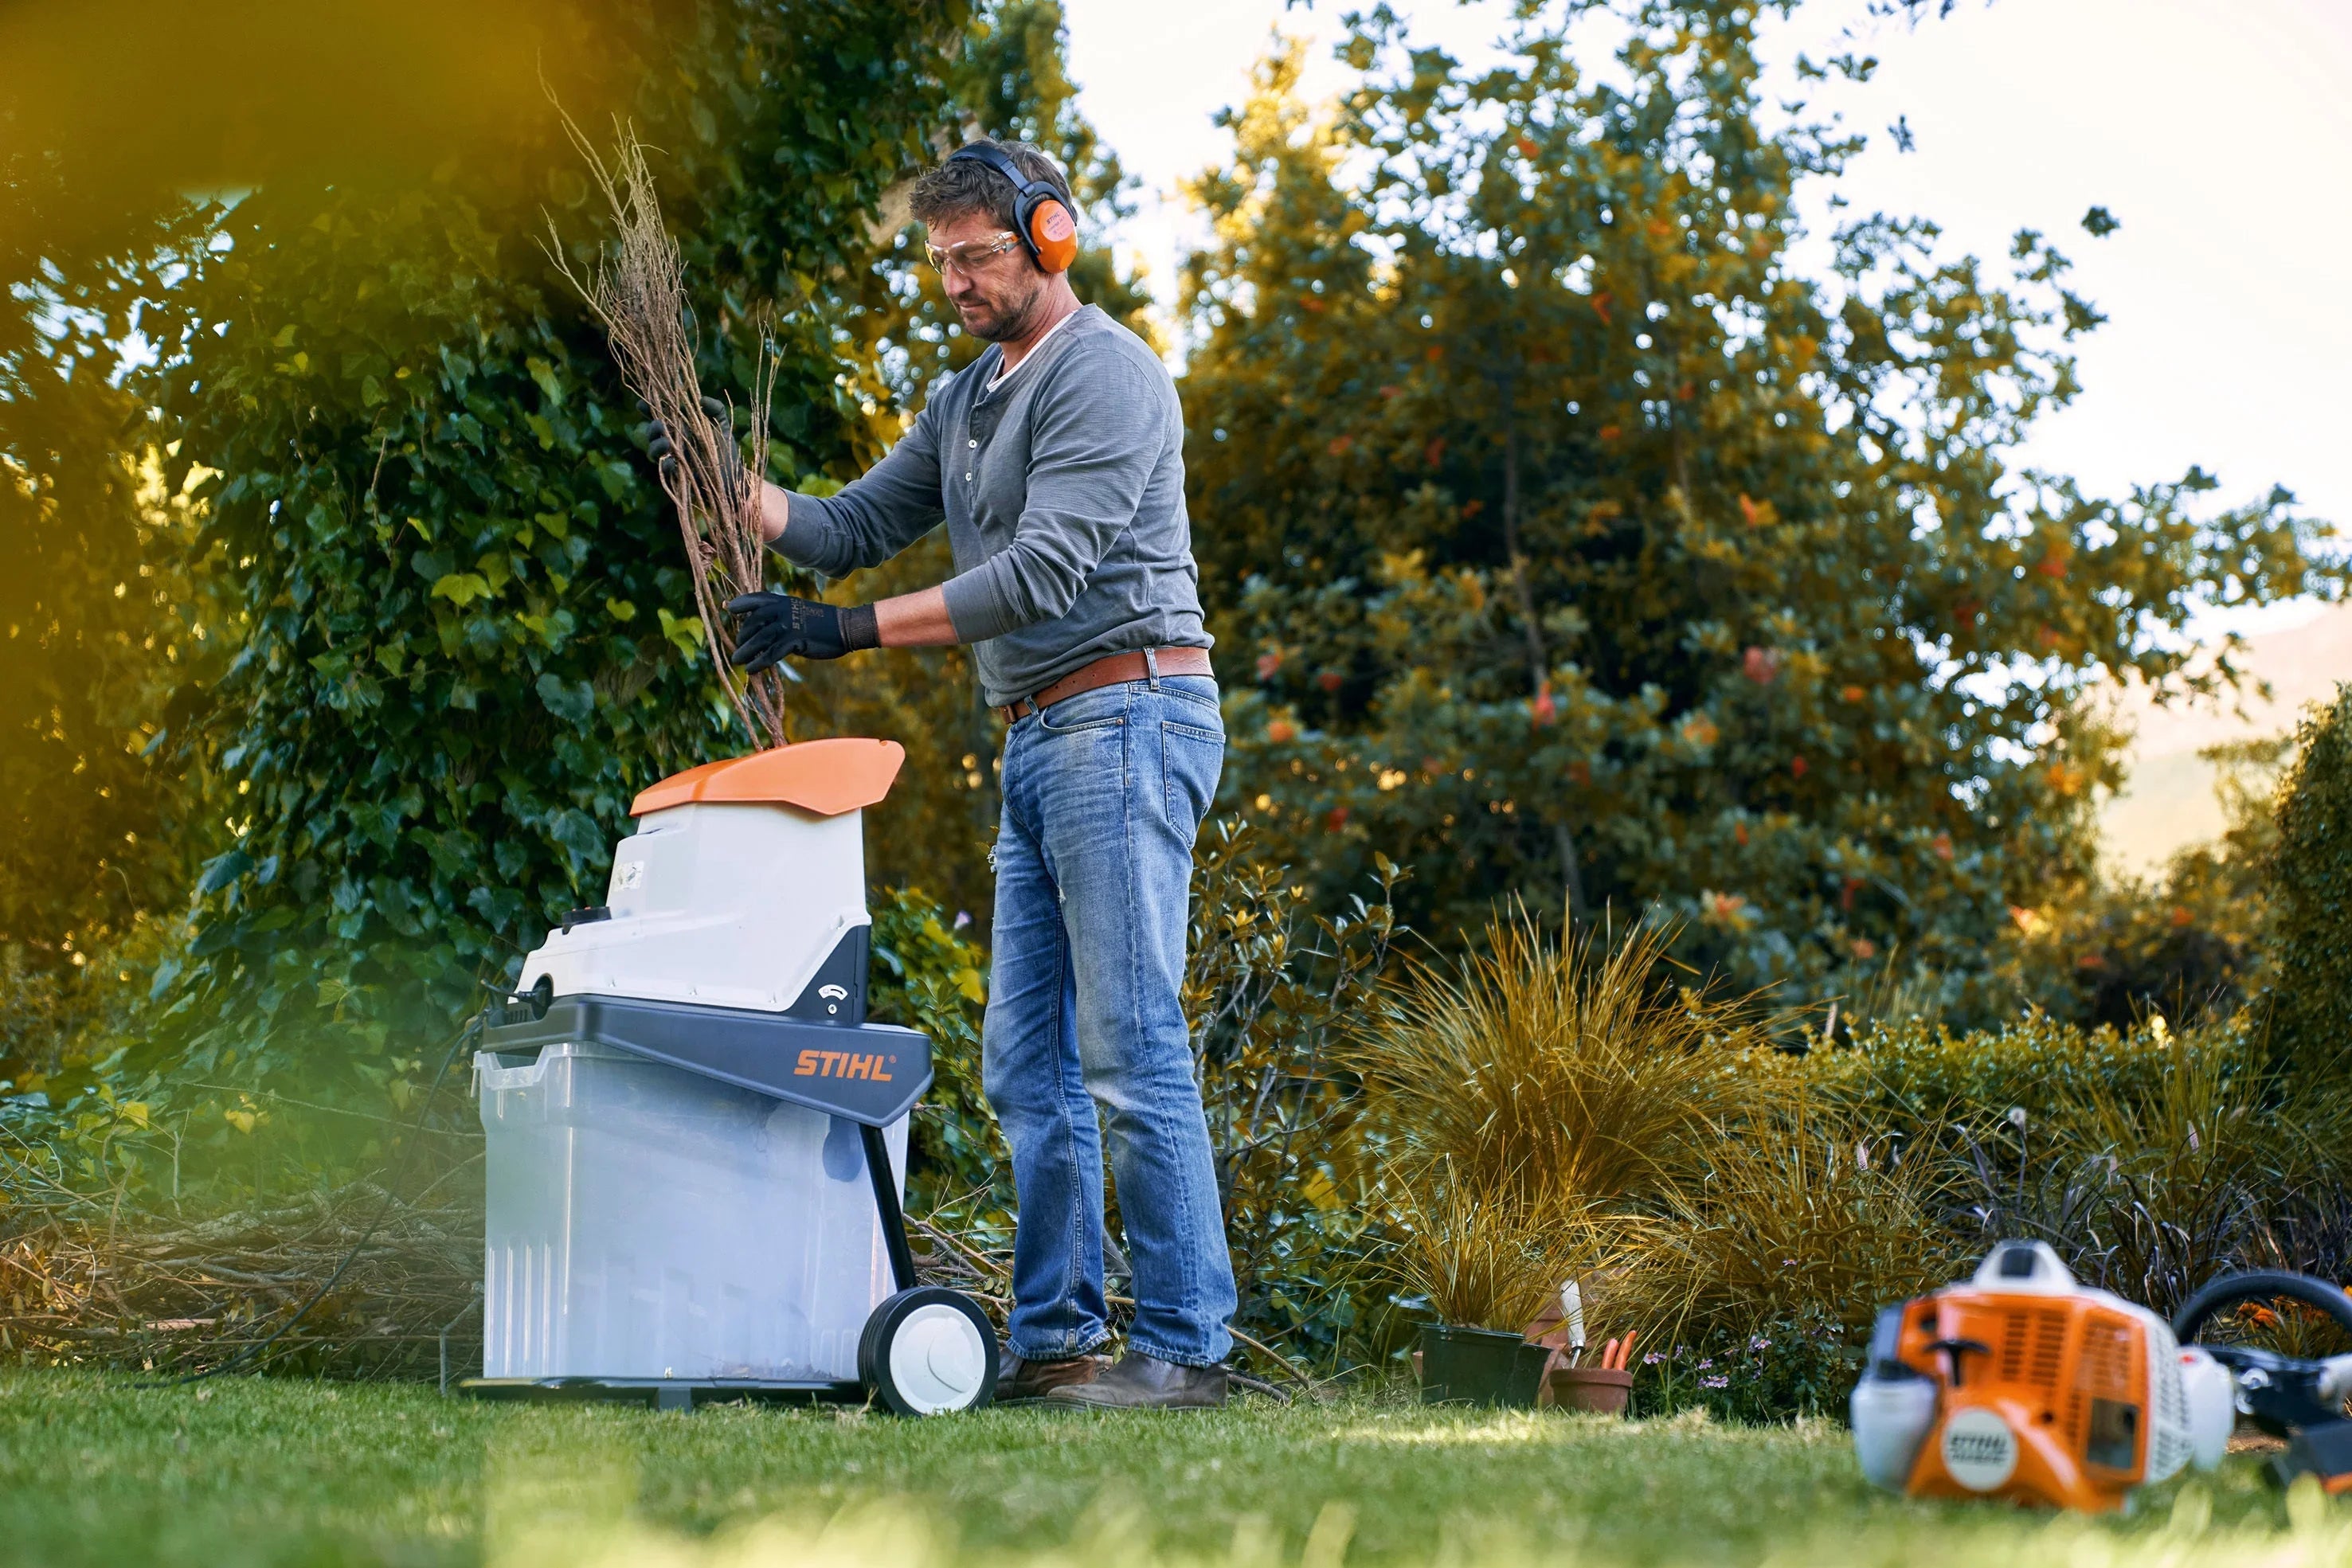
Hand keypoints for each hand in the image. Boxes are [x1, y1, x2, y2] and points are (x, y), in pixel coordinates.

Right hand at [644, 395, 746, 505]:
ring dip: (656, 445)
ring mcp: (674, 458)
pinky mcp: (678, 474)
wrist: (734, 476)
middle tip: (659, 425)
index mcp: (682, 427)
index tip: (642, 404)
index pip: (660, 415)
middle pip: (653, 432)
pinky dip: (665, 465)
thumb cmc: (726, 450)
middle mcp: (674, 441)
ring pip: (654, 450)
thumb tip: (701, 399)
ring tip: (666, 444)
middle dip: (652, 427)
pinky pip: (664, 470)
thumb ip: (716, 409)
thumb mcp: (723, 426)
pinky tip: (671, 462)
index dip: (648, 408)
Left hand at [726, 590, 878, 670]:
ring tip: (737, 660)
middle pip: (753, 622)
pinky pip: (771, 653)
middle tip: (737, 647)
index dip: (740, 603)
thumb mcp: (798, 610)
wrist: (844, 627)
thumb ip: (780, 614)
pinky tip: (751, 669)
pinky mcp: (795, 641)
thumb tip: (760, 627)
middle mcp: (782, 610)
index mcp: (782, 601)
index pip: (756, 599)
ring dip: (746, 651)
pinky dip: (759, 662)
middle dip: (742, 635)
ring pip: (759, 639)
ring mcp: (788, 625)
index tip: (729, 609)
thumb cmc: (821, 621)